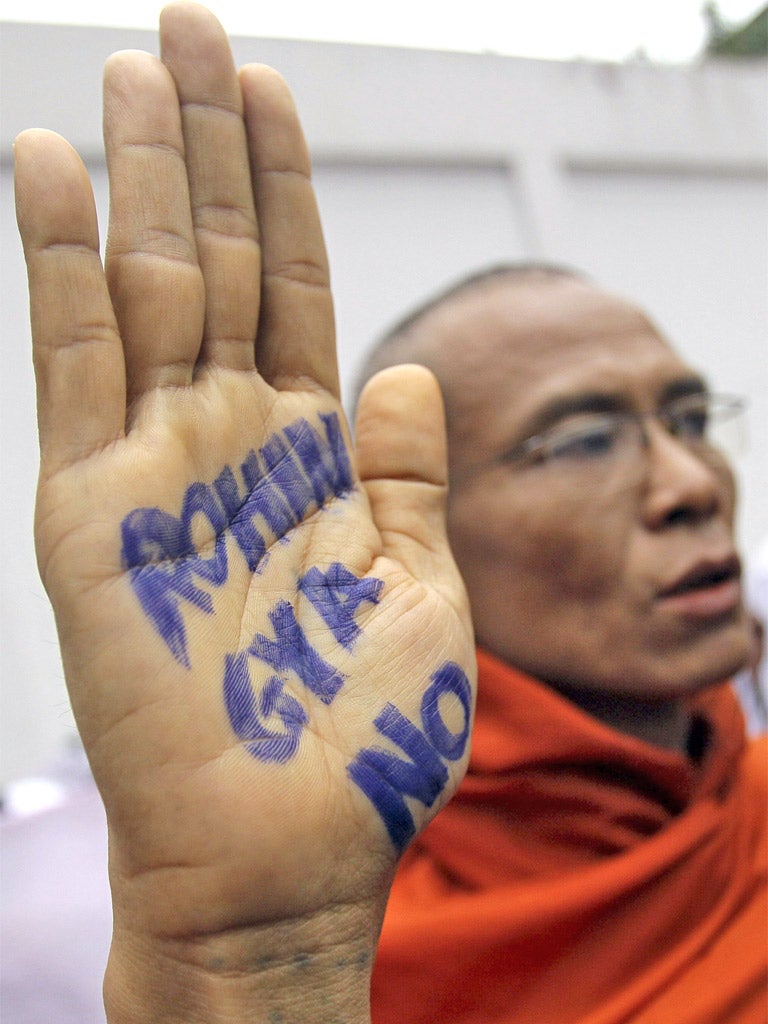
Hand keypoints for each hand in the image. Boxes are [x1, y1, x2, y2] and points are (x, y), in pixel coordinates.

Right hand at [14, 3, 473, 1019]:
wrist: (283, 852)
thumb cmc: (359, 739)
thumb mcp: (421, 588)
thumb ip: (409, 477)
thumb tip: (414, 373)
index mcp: (313, 456)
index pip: (294, 286)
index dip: (285, 188)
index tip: (275, 89)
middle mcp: (229, 441)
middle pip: (219, 258)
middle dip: (211, 143)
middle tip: (195, 25)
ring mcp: (154, 465)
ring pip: (146, 283)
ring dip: (140, 172)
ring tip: (136, 65)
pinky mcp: (86, 508)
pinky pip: (70, 359)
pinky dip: (54, 260)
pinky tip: (42, 166)